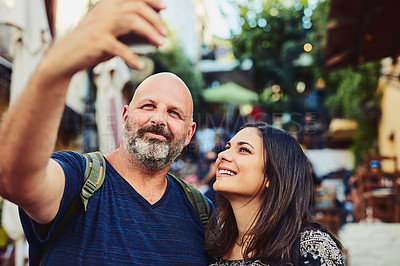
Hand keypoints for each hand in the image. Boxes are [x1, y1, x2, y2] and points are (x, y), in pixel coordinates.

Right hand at [40, 0, 166, 78]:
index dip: (151, 0)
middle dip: (155, 20)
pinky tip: (140, 65)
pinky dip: (132, 58)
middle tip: (165, 34)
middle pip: (137, 8)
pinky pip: (120, 48)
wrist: (66, 56)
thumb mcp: (111, 31)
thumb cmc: (94, 44)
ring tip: (161, 45)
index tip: (165, 8)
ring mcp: (101, 24)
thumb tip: (157, 33)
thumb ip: (129, 28)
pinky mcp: (97, 40)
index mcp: (108, 4)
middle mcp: (105, 9)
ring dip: (150, 33)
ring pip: (132, 21)